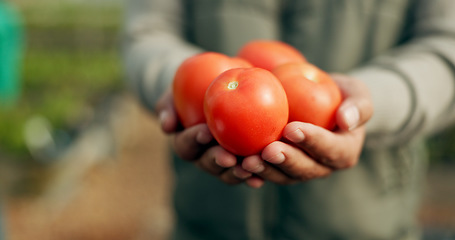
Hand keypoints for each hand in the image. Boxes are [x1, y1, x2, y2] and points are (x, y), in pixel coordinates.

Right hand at [155, 90, 263, 186]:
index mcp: (186, 143)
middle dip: (218, 162)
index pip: (187, 145)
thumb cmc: (190, 89)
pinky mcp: (244, 162)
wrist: (213, 90)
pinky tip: (264, 175)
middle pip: (208, 164)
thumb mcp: (174, 93)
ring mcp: (224, 162)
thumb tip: (167, 125)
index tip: (206, 131)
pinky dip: (256, 174)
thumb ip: (167, 106)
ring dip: (238, 173)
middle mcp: (203, 157)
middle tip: (229, 158)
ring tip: (249, 167)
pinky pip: (250, 171)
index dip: (194, 140)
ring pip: (228, 173)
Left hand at [241, 74, 372, 184]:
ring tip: (246, 161)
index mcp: (343, 152)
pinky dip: (251, 171)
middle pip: (304, 169)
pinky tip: (234, 164)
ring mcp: (298, 169)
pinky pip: (265, 172)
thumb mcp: (357, 92)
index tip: (292, 128)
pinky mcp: (279, 167)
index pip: (330, 149)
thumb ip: (359, 105)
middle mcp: (321, 167)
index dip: (312, 141)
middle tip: (267, 150)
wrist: (322, 103)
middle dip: (285, 161)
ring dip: (264, 170)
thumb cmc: (341, 95)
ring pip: (282, 176)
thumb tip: (346, 120)